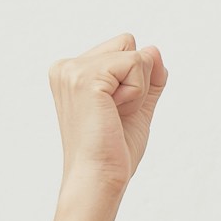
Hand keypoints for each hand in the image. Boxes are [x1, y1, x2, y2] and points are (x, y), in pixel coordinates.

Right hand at [48, 32, 169, 193]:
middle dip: (136, 78)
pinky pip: (136, 63)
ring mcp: (72, 70)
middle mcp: (66, 67)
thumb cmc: (114, 151)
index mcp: (71, 72)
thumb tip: (153, 49)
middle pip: (127, 42)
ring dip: (137, 89)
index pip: (122, 50)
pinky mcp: (85, 78)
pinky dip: (137, 93)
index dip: (133, 80)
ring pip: (134, 54)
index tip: (113, 112)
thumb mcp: (137, 107)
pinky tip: (115, 113)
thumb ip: (148, 78)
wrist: (100, 178)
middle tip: (116, 113)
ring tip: (113, 115)